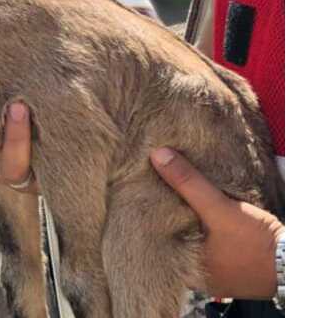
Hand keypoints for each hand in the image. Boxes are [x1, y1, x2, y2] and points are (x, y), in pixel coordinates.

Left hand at [150, 147, 283, 298]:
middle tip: (144, 182)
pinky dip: (197, 220)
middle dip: (160, 210)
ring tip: (163, 185)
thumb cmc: (255, 244)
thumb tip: (157, 156)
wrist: (295, 262)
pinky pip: (202, 236)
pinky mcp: (224, 259)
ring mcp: (208, 267)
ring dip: (180, 213)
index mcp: (181, 269)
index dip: (142, 213)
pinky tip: (191, 200)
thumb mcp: (218, 210)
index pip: (150, 237)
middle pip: (167, 234)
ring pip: (185, 234)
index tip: (132, 190)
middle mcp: (190, 272)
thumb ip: (188, 184)